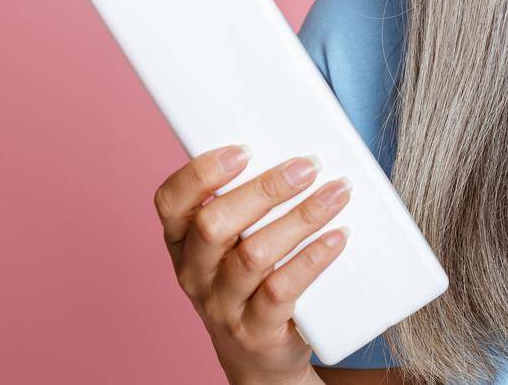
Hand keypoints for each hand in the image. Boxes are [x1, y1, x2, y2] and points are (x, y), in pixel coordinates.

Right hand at [153, 145, 352, 384]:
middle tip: (307, 167)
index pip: (170, 202)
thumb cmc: (252, 282)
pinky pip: (281, 291)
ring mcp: (222, 305)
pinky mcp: (256, 331)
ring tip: (337, 194)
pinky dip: (312, 259)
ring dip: (300, 218)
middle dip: (264, 190)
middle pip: (214, 225)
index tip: (244, 150)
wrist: (261, 357)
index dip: (201, 173)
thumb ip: (250, 203)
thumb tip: (295, 151)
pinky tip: (336, 238)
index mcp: (182, 243)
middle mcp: (195, 273)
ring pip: (253, 255)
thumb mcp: (235, 244)